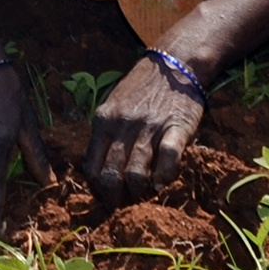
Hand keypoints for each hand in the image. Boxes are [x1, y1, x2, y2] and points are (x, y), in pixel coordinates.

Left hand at [86, 55, 207, 206]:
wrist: (175, 64)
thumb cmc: (141, 90)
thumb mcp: (113, 106)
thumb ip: (105, 136)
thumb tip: (97, 174)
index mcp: (103, 120)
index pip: (91, 168)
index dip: (98, 191)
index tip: (107, 200)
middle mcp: (123, 124)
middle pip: (111, 176)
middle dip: (117, 199)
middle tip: (127, 205)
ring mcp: (150, 127)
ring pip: (136, 173)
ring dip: (140, 193)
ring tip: (144, 196)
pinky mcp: (177, 128)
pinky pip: (168, 160)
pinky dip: (164, 177)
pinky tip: (163, 183)